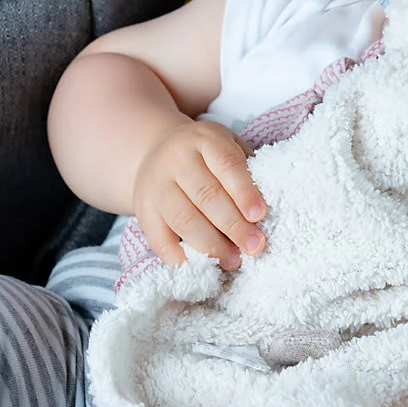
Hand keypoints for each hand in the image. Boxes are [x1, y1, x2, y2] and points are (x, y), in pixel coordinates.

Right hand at [132, 119, 266, 268]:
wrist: (156, 152)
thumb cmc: (207, 157)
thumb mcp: (229, 148)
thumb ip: (248, 172)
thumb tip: (264, 214)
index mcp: (205, 139)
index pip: (226, 164)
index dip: (244, 191)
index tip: (260, 215)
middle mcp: (176, 159)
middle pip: (206, 195)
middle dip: (234, 225)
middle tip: (254, 247)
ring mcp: (156, 185)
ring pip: (183, 219)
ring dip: (212, 245)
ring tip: (233, 260)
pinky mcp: (143, 211)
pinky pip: (159, 239)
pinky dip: (181, 258)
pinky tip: (203, 267)